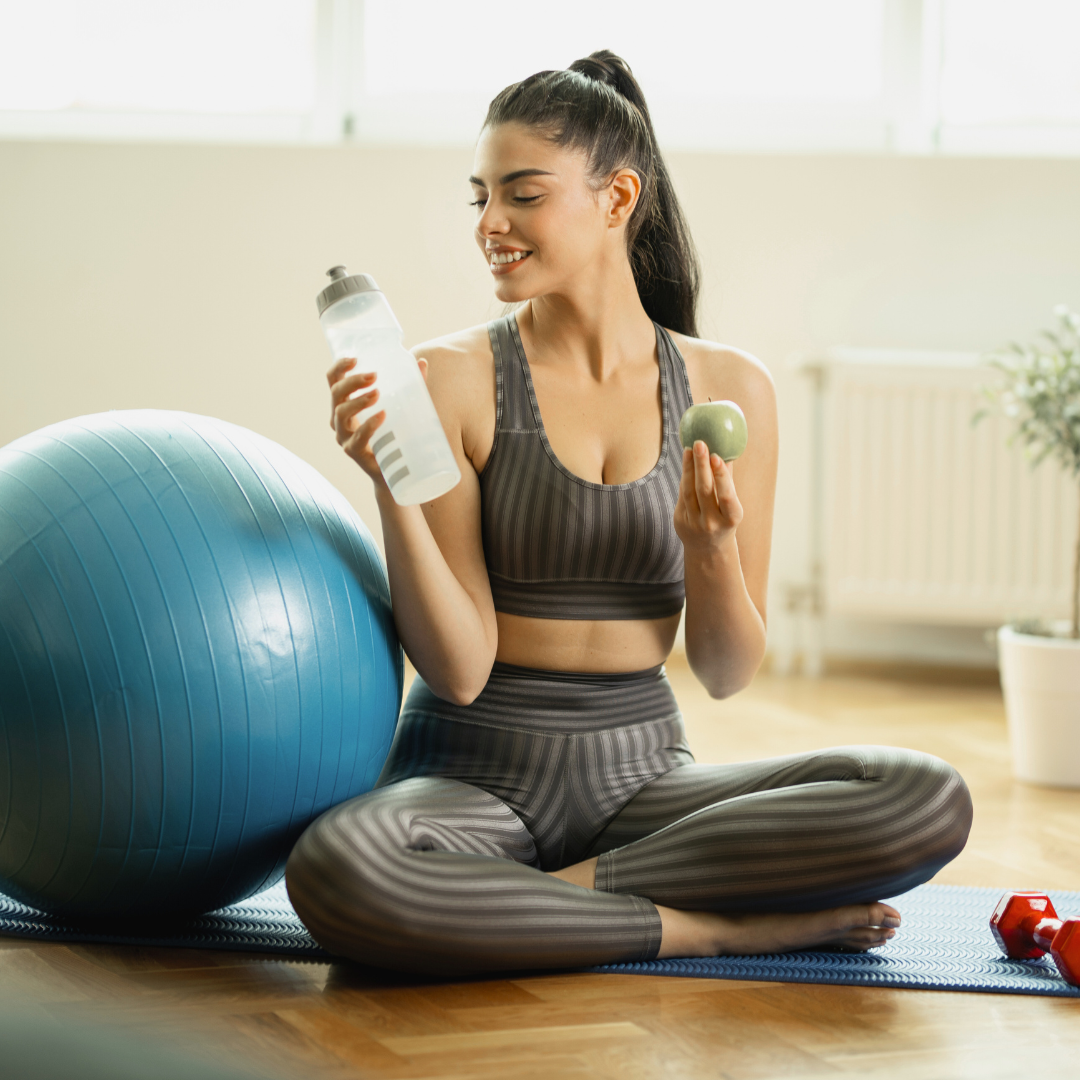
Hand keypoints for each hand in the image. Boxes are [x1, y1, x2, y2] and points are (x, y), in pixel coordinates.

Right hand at [327, 356, 428, 488]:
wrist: (399, 473)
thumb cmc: (398, 435)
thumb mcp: (405, 407)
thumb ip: (413, 386)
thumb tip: (422, 362)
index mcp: (346, 404)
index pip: (334, 381)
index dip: (340, 367)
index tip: (354, 358)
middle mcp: (340, 420)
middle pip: (336, 394)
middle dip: (352, 381)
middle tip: (374, 375)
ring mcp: (345, 437)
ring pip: (341, 414)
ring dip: (358, 401)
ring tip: (377, 393)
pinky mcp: (354, 453)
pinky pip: (357, 438)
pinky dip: (368, 425)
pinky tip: (381, 416)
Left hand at [673, 439, 742, 553]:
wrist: (708, 548)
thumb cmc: (724, 519)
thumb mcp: (731, 505)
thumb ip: (727, 481)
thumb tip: (727, 450)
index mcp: (731, 518)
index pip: (726, 496)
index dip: (721, 476)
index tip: (716, 456)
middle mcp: (712, 523)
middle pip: (704, 490)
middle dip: (701, 465)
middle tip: (699, 443)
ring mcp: (694, 523)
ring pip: (689, 491)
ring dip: (688, 468)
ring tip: (690, 449)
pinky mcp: (680, 521)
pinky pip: (682, 495)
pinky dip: (685, 477)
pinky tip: (687, 461)